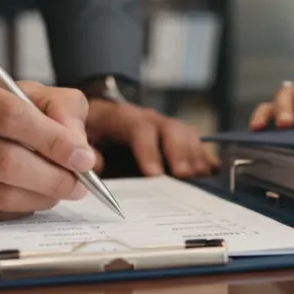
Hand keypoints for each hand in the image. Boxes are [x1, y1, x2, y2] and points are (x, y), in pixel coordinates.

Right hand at [0, 66, 98, 219]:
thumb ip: (57, 107)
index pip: (10, 115)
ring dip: (40, 197)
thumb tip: (78, 147)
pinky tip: (28, 196)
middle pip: (5, 161)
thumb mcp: (16, 87)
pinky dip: (18, 209)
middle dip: (53, 177)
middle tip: (79, 183)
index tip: (83, 157)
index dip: (54, 140)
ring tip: (59, 190)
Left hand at [85, 100, 218, 177]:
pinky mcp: (176, 139)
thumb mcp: (82, 136)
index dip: (149, 150)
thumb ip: (87, 149)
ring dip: (195, 154)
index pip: (139, 128)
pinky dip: (204, 156)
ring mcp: (165, 128)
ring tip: (199, 175)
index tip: (153, 173)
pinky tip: (211, 171)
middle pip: (170, 128)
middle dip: (179, 151)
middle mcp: (149, 119)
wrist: (100, 120)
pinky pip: (195, 144)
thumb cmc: (91, 132)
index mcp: (123, 118)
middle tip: (183, 174)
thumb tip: (95, 165)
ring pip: (186, 134)